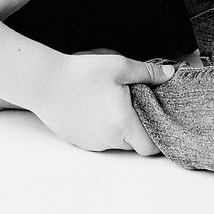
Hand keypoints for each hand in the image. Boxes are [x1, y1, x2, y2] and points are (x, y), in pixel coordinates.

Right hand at [29, 51, 177, 154]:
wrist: (44, 82)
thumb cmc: (81, 73)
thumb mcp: (120, 66)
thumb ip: (149, 72)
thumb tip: (169, 73)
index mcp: (124, 124)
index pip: (150, 148)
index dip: (157, 137)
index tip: (157, 122)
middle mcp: (108, 140)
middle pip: (133, 144)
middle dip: (138, 128)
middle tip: (134, 105)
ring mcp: (91, 143)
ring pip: (115, 143)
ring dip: (119, 129)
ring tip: (112, 104)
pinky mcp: (77, 141)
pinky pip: (97, 140)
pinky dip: (101, 129)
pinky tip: (94, 109)